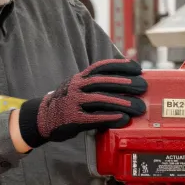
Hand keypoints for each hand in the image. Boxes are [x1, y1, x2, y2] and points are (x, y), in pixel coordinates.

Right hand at [17, 59, 146, 148]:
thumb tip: (124, 82)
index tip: (137, 68)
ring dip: (121, 102)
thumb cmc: (68, 103)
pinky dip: (109, 117)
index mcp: (80, 78)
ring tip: (137, 106)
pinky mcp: (72, 119)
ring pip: (99, 99)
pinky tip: (122, 118)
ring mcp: (73, 102)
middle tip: (142, 87)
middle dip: (125, 83)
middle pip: (103, 82)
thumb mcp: (78, 88)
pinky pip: (93, 117)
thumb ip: (96, 85)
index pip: (102, 67)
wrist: (42, 118)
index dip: (120, 65)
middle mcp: (76, 86)